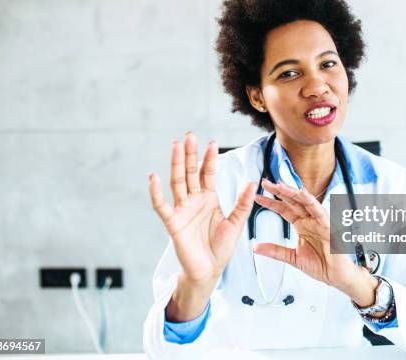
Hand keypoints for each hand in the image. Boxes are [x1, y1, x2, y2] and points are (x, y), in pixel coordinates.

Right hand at [148, 132, 256, 284]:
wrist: (209, 270)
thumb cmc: (221, 248)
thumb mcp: (236, 224)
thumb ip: (243, 204)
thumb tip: (253, 182)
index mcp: (208, 198)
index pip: (207, 173)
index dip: (209, 159)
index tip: (212, 142)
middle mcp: (193, 200)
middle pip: (189, 172)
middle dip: (189, 154)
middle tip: (189, 135)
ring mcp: (182, 210)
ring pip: (176, 182)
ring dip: (175, 164)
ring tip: (175, 146)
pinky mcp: (172, 223)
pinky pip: (161, 205)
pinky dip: (156, 192)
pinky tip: (153, 177)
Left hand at [253, 179, 374, 302]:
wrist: (336, 275)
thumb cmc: (320, 264)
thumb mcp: (292, 257)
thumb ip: (275, 251)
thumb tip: (257, 247)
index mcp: (301, 225)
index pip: (283, 209)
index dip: (270, 202)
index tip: (258, 197)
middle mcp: (309, 220)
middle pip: (292, 201)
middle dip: (279, 192)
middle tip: (266, 183)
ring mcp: (318, 221)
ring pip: (304, 201)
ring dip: (292, 192)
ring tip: (280, 186)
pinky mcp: (328, 225)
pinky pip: (319, 210)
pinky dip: (311, 201)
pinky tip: (302, 193)